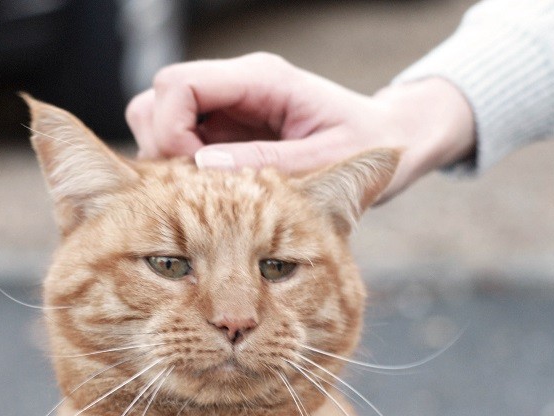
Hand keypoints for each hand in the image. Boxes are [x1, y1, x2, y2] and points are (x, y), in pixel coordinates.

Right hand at [126, 52, 475, 201]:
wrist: (395, 140)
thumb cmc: (368, 146)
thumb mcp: (324, 161)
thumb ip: (265, 162)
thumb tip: (203, 166)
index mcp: (261, 79)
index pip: (178, 85)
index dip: (169, 130)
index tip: (190, 175)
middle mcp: (238, 87)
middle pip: (159, 99)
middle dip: (162, 146)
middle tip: (191, 191)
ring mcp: (229, 109)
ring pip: (162, 121)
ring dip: (168, 161)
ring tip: (200, 196)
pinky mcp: (228, 133)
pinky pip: (182, 144)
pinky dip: (181, 171)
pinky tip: (209, 198)